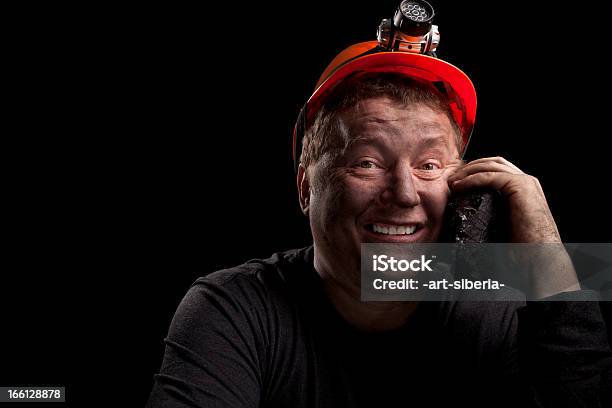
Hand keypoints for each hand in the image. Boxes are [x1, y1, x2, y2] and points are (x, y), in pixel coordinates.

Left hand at [446, 156, 579, 296]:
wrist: (540, 258)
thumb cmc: (524, 250)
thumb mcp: (504, 227)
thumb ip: (492, 215)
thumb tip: (469, 220)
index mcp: (524, 190)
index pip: (497, 169)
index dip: (476, 171)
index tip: (457, 181)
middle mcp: (527, 182)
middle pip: (493, 162)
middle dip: (470, 167)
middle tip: (451, 178)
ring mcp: (526, 182)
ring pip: (491, 165)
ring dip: (468, 171)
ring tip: (452, 181)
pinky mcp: (521, 186)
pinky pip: (490, 176)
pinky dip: (472, 179)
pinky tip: (459, 186)